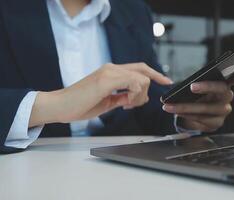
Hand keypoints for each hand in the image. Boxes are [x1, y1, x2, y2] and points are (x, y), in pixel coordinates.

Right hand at [29, 63, 171, 126]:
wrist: (60, 106)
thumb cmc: (80, 105)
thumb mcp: (107, 102)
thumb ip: (122, 97)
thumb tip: (135, 98)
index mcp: (111, 72)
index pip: (139, 69)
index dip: (155, 74)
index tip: (166, 81)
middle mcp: (111, 68)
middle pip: (144, 70)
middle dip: (152, 84)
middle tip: (139, 103)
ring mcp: (109, 72)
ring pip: (141, 79)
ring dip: (140, 96)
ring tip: (125, 105)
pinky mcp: (106, 79)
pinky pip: (133, 83)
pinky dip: (134, 95)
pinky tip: (124, 104)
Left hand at [162, 60, 233, 131]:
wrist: (192, 114)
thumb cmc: (196, 95)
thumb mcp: (198, 86)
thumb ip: (201, 81)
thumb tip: (191, 84)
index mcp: (226, 84)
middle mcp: (228, 98)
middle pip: (221, 90)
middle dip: (206, 88)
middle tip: (191, 87)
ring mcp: (223, 112)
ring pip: (205, 109)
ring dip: (185, 107)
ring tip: (168, 105)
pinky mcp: (216, 125)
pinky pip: (201, 121)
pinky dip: (187, 117)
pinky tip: (177, 113)